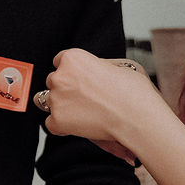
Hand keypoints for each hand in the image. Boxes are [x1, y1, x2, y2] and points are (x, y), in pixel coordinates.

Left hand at [41, 48, 162, 163]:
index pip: (59, 61)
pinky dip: (62, 126)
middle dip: (65, 89)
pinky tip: (80, 125)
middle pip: (53, 81)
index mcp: (73, 58)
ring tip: (82, 112)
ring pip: (47, 101)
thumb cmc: (135, 92)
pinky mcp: (57, 121)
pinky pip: (51, 123)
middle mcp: (60, 76)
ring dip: (60, 106)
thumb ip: (98, 64)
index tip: (79, 80)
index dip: (71, 71)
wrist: (138, 117)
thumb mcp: (121, 65)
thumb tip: (92, 67)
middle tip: (85, 99)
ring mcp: (56, 99)